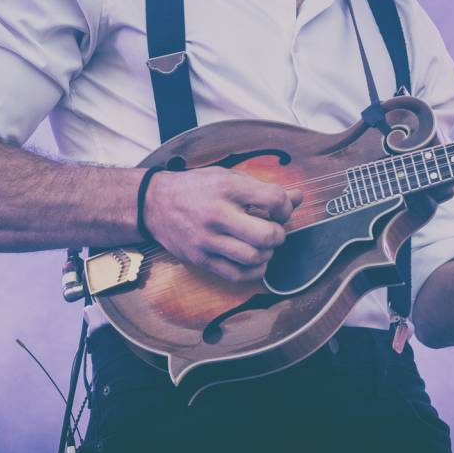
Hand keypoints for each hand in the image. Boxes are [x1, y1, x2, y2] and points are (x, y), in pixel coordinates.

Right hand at [143, 168, 299, 283]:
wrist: (155, 203)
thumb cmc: (196, 188)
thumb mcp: (229, 177)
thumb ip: (264, 189)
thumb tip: (299, 198)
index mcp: (227, 188)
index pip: (273, 200)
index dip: (286, 207)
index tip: (280, 210)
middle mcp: (217, 214)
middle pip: (266, 235)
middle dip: (279, 234)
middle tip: (273, 230)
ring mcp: (207, 240)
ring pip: (254, 258)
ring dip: (267, 253)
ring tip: (262, 244)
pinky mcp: (200, 259)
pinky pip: (237, 275)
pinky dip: (254, 271)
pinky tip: (254, 260)